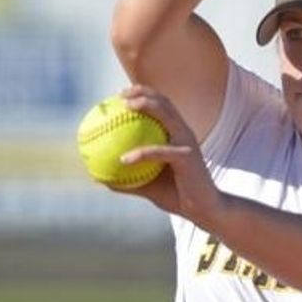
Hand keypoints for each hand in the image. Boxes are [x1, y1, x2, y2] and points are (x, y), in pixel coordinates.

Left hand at [110, 85, 224, 227]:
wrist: (204, 209)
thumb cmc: (177, 196)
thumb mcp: (147, 186)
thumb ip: (126, 179)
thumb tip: (98, 179)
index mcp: (176, 135)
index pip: (160, 105)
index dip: (141, 94)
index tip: (118, 95)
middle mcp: (183, 133)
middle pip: (164, 102)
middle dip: (142, 92)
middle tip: (120, 95)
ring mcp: (187, 143)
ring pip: (167, 116)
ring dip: (146, 105)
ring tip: (126, 107)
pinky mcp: (187, 157)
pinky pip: (161, 151)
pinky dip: (142, 152)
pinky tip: (123, 159)